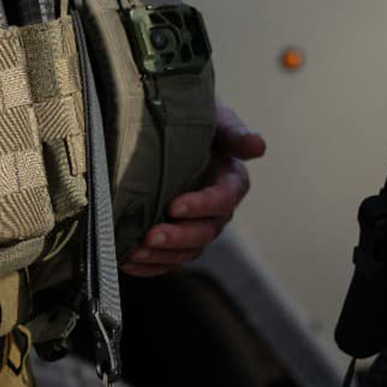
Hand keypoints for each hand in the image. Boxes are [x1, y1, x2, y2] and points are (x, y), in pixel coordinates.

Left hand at [121, 102, 265, 276]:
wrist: (174, 130)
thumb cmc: (199, 122)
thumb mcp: (217, 121)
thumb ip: (235, 133)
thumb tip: (258, 145)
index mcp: (230, 181)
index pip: (222, 200)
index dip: (201, 206)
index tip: (174, 206)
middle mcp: (217, 210)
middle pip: (205, 233)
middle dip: (178, 237)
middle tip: (149, 236)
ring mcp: (196, 226)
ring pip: (186, 252)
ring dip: (161, 255)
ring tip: (134, 252)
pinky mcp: (177, 239)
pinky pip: (168, 260)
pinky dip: (149, 265)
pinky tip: (127, 262)